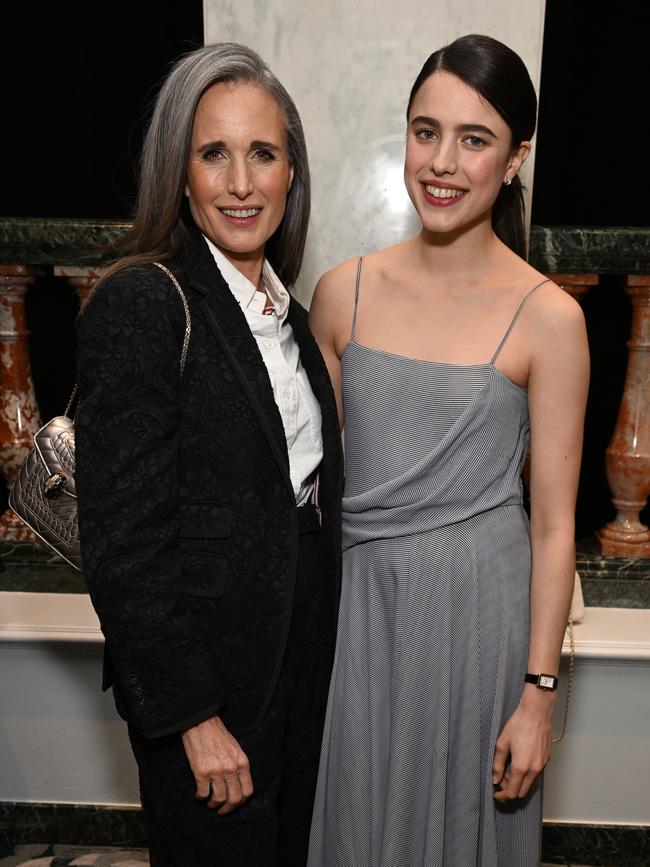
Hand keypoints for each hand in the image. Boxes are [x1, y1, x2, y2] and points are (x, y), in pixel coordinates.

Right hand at [181, 715, 252, 814]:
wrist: (202, 723)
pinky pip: (203, 793)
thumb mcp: (236, 749)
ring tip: (210, 803)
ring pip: (219, 799)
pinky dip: (201, 797)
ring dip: (213, 804)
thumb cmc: (218, 735)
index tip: (234, 804)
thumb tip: (237, 785)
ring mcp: (217, 771)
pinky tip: (199, 795)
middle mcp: (231, 768)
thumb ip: (238, 766)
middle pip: (234, 799)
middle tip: (222, 810)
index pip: (248, 791)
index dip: (241, 801)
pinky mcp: (201, 772)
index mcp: (242, 762)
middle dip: (228, 808)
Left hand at [492, 686, 554, 800]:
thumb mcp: (502, 744)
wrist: (536, 713)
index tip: (495, 793)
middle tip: (501, 780)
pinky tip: (520, 764)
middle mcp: (534, 770)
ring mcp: (542, 765)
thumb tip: (495, 779)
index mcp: (521, 767)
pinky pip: (536, 774)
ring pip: (530, 784)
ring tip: (508, 771)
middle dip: (510, 790)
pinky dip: (527, 775)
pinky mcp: (547, 759)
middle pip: (522, 792)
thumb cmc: (518, 725)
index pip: (512, 792)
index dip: (502, 795)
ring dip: (519, 783)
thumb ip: (497, 764)